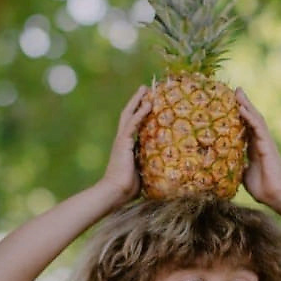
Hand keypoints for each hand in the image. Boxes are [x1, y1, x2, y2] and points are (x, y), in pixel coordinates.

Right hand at [100, 86, 150, 203]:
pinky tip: (148, 104)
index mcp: (126, 147)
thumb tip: (165, 167)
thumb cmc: (128, 188)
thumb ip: (149, 165)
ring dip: (138, 101)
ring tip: (145, 89)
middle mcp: (122, 140)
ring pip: (129, 115)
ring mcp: (122, 140)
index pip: (133, 126)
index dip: (139, 114)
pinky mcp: (123, 142)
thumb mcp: (143, 172)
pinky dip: (140, 113)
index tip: (147, 104)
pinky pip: (133, 124)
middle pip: (129, 115)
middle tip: (145, 89)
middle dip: (137, 102)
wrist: (116, 191)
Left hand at [237, 88, 280, 206]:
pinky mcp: (267, 145)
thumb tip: (226, 166)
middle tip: (235, 90)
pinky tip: (242, 108)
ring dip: (247, 105)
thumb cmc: (264, 189)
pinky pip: (258, 128)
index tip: (230, 105)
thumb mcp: (244, 175)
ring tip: (238, 92)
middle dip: (244, 104)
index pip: (245, 128)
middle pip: (251, 119)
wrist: (276, 196)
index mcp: (254, 149)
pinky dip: (249, 117)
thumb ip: (238, 167)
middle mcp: (260, 142)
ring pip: (256, 119)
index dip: (239, 116)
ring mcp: (265, 142)